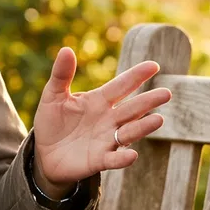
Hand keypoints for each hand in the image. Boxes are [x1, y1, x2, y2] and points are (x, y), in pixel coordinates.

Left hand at [31, 50, 172, 195]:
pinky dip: (123, 158)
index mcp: (99, 101)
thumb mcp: (53, 96)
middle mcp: (108, 119)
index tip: (154, 65)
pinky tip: (132, 155)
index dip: (136, 76)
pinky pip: (114, 159)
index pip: (121, 86)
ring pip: (129, 132)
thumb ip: (61, 75)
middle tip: (166, 93)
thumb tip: (66, 49)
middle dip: (148, 101)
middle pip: (132, 108)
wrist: (43, 154)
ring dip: (143, 127)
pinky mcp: (99, 160)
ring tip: (158, 120)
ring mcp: (106, 140)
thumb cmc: (51, 122)